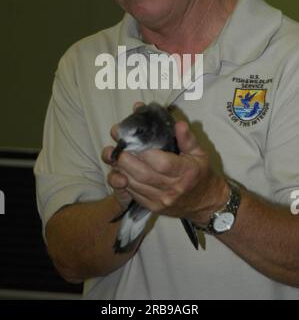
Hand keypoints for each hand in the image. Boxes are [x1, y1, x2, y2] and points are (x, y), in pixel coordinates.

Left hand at [104, 110, 228, 224]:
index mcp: (186, 172)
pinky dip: (123, 181)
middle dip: (125, 159)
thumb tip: (178, 124)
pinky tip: (117, 169)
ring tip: (111, 155)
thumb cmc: (201, 174)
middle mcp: (173, 189)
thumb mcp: (200, 153)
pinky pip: (134, 194)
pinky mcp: (153, 207)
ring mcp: (161, 200)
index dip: (145, 152)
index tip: (134, 140)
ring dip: (120, 169)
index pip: (162, 163)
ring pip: (135, 185)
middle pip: (143, 174)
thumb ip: (188, 139)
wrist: (206, 204)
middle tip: (115, 146)